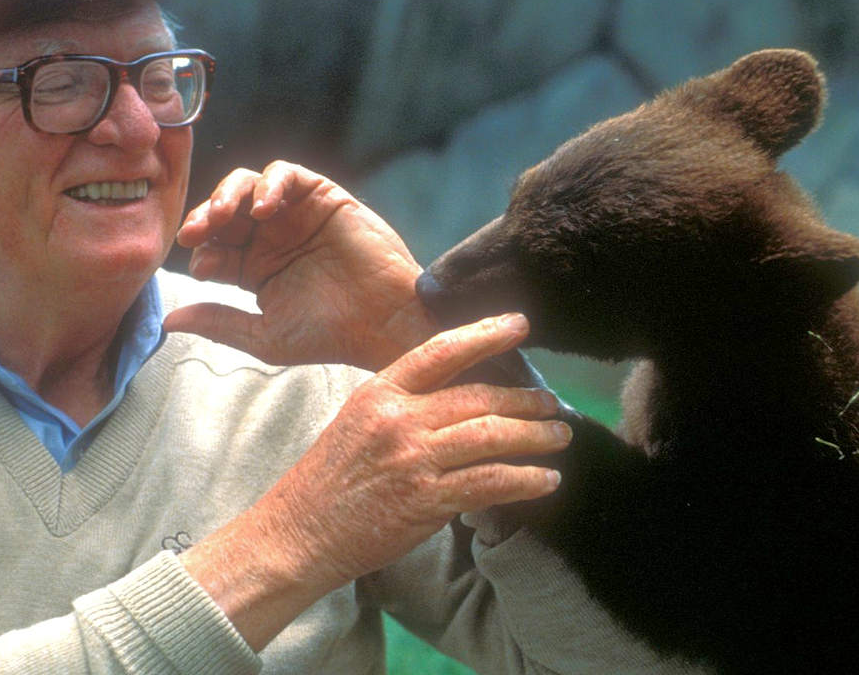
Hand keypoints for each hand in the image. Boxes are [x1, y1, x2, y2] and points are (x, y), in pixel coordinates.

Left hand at [164, 161, 438, 370]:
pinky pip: (286, 174)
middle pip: (224, 212)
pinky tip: (263, 208)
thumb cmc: (328, 336)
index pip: (214, 248)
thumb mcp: (263, 335)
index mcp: (254, 269)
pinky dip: (270, 183)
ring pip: (248, 185)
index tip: (201, 268)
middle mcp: (271, 238)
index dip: (201, 252)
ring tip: (222, 215)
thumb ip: (218, 322)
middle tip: (194, 233)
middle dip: (204, 218)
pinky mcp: (322, 197)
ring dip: (228, 195)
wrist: (382, 323)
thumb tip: (168, 319)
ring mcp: (295, 215)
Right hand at [181, 313, 568, 649]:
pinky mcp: (425, 501)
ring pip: (492, 436)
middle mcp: (399, 419)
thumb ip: (403, 406)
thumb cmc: (328, 481)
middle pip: (478, 397)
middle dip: (525, 399)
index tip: (520, 324)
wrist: (298, 534)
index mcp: (380, 392)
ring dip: (535, 436)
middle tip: (552, 402)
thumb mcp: (356, 422)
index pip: (441, 351)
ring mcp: (413, 460)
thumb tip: (459, 401)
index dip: (485, 333)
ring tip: (560, 436)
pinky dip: (525, 480)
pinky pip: (490, 483)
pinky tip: (546, 481)